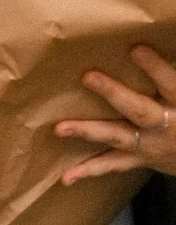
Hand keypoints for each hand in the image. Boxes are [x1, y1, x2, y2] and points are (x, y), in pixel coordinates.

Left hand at [56, 45, 175, 183]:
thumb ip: (172, 78)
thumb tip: (151, 46)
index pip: (171, 83)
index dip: (155, 68)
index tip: (136, 49)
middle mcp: (165, 125)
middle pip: (139, 109)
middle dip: (114, 93)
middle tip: (88, 76)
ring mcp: (149, 144)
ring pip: (117, 136)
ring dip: (88, 131)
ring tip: (59, 128)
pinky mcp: (138, 158)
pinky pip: (112, 164)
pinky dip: (88, 171)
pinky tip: (66, 177)